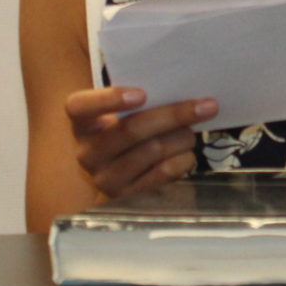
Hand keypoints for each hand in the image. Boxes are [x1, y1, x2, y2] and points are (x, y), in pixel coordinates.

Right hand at [64, 86, 216, 200]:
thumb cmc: (126, 132)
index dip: (108, 99)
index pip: (79, 107)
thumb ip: (137, 100)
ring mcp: (105, 178)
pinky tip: (188, 153)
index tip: (141, 94)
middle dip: (173, 115)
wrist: (121, 175)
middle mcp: (88, 153)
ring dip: (182, 137)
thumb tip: (179, 87)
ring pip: (152, 151)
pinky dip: (183, 160)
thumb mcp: (121, 115)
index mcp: (82, 124)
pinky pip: (162, 173)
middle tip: (206, 105)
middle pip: (130, 130)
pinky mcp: (127, 197)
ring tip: (193, 130)